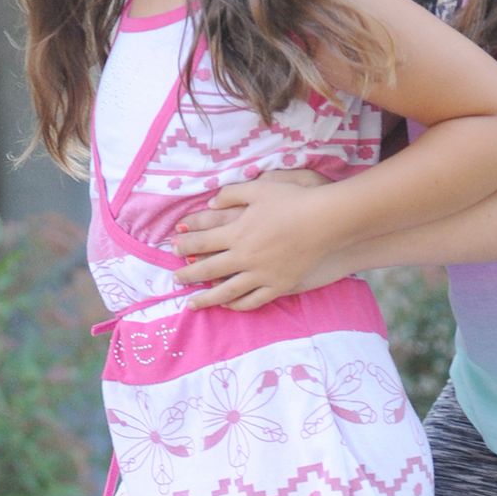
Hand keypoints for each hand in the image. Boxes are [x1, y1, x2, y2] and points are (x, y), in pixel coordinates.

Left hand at [172, 170, 336, 311]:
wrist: (324, 221)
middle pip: (208, 269)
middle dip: (188, 275)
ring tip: (191, 304)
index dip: (184, 244)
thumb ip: (232, 194)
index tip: (172, 248)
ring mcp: (261, 274)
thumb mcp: (259, 189)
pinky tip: (228, 306)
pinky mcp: (278, 285)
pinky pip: (253, 301)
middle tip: (175, 279)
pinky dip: (238, 305)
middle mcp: (244, 256)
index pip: (202, 241)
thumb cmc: (292, 200)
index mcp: (237, 232)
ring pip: (226, 292)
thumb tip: (211, 204)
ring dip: (206, 299)